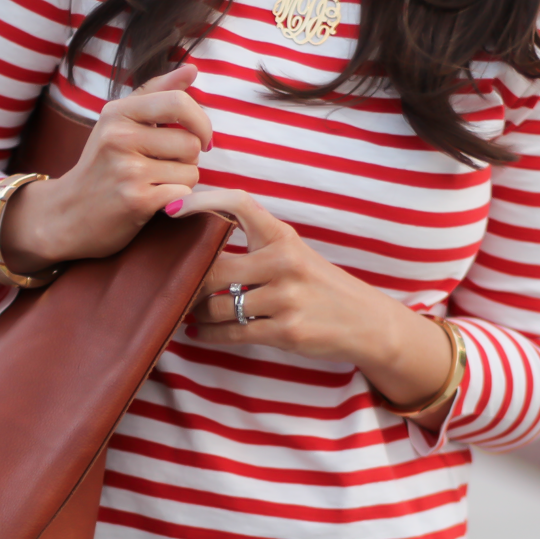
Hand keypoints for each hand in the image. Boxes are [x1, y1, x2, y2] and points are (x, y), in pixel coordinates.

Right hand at [0, 64, 211, 273]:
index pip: (178, 102)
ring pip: (191, 171)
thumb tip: (192, 69)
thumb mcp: (118, 122)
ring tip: (155, 184)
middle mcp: (119, 137)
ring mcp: (127, 170)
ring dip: (182, 182)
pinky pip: (183, 194)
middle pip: (190, 142)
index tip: (201, 137)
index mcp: (117, 113)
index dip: (200, 121)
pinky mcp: (136, 201)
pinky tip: (155, 201)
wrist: (66, 214)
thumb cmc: (100, 166)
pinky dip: (177, 200)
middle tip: (164, 167)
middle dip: (188, 159)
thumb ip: (156, 93)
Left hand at [174, 188, 457, 419]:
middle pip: (213, 266)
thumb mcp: (296, 253)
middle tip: (174, 284)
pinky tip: (200, 334)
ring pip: (217, 306)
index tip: (174, 209)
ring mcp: (286, 299)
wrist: (366, 322)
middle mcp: (284, 263)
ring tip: (190, 312)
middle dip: (188, 279)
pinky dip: (209, 336)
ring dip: (196, 313)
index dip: (202, 202)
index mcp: (283, 236)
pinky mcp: (286, 332)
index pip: (238, 204)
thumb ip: (256, 244)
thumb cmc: (320, 286)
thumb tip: (198, 244)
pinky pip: (232, 334)